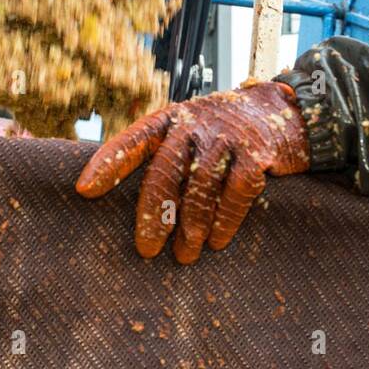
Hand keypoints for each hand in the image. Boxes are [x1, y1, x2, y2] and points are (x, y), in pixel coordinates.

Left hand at [76, 80, 309, 263]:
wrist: (284, 113)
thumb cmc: (223, 133)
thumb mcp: (190, 131)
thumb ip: (163, 156)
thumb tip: (119, 199)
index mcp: (171, 120)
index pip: (134, 140)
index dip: (109, 163)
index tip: (84, 191)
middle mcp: (195, 125)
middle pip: (165, 170)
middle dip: (155, 213)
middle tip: (146, 249)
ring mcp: (226, 137)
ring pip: (201, 185)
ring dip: (192, 225)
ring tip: (184, 255)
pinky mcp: (257, 152)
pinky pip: (237, 190)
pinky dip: (226, 219)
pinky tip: (218, 242)